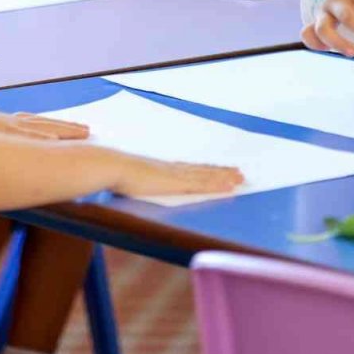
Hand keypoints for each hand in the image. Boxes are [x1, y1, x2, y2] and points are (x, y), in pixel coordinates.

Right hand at [0, 112, 89, 139]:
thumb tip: (0, 162)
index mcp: (9, 124)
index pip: (39, 126)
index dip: (58, 128)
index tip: (77, 131)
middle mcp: (13, 122)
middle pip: (46, 123)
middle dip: (68, 127)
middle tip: (90, 130)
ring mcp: (9, 125)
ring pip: (42, 126)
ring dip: (64, 129)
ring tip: (85, 132)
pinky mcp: (1, 128)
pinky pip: (24, 133)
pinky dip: (40, 135)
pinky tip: (56, 138)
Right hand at [114, 153, 244, 196]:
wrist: (113, 167)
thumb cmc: (114, 172)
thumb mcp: (126, 179)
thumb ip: (133, 181)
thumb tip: (129, 183)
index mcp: (161, 169)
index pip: (189, 169)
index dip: (205, 170)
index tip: (217, 169)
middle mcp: (172, 169)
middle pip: (202, 170)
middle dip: (220, 172)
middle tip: (238, 173)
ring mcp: (175, 175)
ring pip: (206, 176)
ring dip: (224, 177)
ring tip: (240, 178)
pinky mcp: (176, 183)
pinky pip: (202, 184)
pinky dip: (217, 184)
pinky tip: (229, 186)